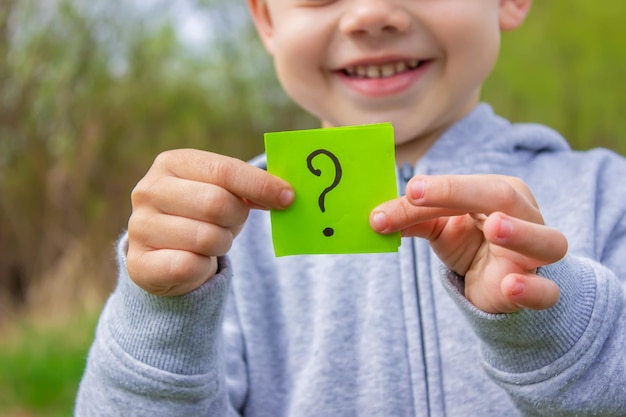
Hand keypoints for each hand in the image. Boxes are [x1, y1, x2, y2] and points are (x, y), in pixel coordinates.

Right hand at [127, 149, 293, 295]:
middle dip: (236, 218)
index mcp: (171, 163)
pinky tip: (195, 262)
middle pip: (216, 204)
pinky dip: (203, 268)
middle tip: (233, 223)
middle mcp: (148, 190)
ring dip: (221, 244)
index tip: (288, 197)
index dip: (260, 185)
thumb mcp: (223, 191)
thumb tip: (285, 194)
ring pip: (206, 238)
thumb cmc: (202, 215)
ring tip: (211, 240)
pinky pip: (189, 266)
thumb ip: (250, 186)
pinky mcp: (139, 264)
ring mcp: (139, 227)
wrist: (166, 255)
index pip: (224, 170)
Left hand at [370, 175, 566, 312]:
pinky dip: (532, 290)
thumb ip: (411, 218)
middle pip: (504, 197)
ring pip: (546, 241)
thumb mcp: (439, 226)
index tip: (407, 191)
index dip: (438, 188)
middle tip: (421, 193)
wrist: (498, 283)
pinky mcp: (538, 290)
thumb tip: (375, 218)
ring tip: (495, 227)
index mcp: (500, 192)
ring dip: (520, 233)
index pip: (469, 186)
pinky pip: (546, 292)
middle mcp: (525, 217)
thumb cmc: (471, 241)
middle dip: (463, 192)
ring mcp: (536, 255)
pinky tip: (510, 286)